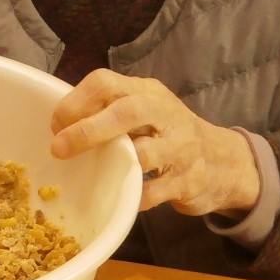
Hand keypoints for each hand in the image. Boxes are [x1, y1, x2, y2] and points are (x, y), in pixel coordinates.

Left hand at [49, 70, 260, 215]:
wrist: (224, 163)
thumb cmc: (169, 134)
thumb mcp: (145, 111)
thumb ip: (110, 111)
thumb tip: (60, 125)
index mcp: (146, 92)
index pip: (105, 82)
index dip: (75, 102)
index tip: (56, 125)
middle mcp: (165, 113)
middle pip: (126, 111)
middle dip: (89, 129)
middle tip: (59, 148)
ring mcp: (180, 147)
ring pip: (144, 153)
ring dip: (115, 164)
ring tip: (95, 173)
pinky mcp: (188, 180)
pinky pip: (154, 191)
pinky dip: (134, 197)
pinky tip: (123, 197)